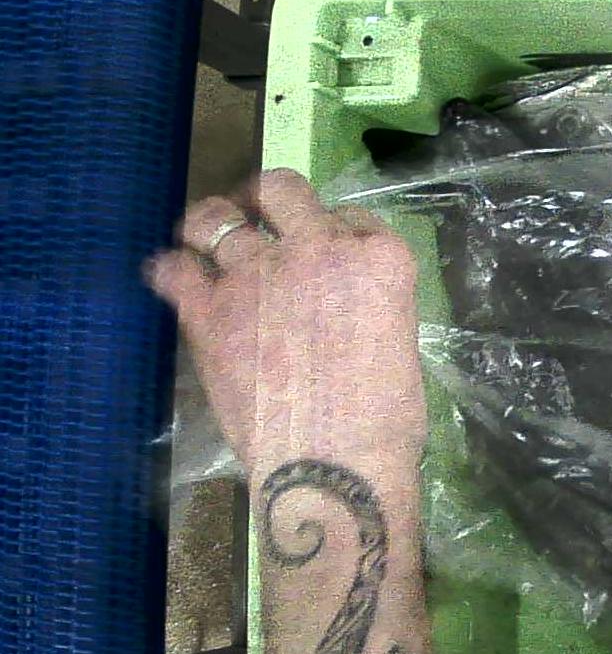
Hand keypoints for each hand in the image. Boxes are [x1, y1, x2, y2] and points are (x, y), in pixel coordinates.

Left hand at [148, 169, 424, 474]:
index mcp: (378, 257)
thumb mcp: (398, 339)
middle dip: (266, 200)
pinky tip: (175, 278)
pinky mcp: (208, 310)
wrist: (336, 464)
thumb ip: (366, 301)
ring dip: (211, 224)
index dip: (332, 228)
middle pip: (280, 188)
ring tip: (208, 238)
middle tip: (257, 218)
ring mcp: (257, 275)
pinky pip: (172, 268)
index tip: (324, 248)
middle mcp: (317, 249)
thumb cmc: (386, 419)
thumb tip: (337, 304)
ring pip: (214, 217)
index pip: (350, 215)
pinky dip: (171, 271)